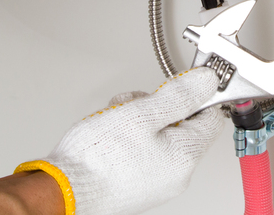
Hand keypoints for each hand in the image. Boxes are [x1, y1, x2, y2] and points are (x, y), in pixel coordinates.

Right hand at [15, 67, 223, 214]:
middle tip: (138, 104)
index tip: (180, 83)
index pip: (211, 116)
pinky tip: (112, 132)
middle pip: (183, 124)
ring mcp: (158, 180)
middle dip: (160, 105)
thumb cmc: (97, 159)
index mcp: (185, 156)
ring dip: (141, 117)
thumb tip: (208, 82)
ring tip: (118, 118)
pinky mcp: (139, 183)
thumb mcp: (142, 114)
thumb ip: (179, 95)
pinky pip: (145, 149)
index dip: (198, 94)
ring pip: (160, 134)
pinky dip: (131, 135)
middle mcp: (177, 173)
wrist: (62, 191)